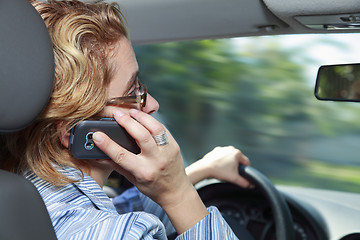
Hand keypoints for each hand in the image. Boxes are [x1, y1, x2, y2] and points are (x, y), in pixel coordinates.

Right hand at [92, 109, 207, 232]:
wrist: (176, 192)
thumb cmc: (153, 187)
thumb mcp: (133, 180)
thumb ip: (117, 166)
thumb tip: (99, 156)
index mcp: (144, 172)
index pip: (122, 156)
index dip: (108, 144)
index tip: (97, 135)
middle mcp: (157, 160)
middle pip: (141, 136)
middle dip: (127, 122)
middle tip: (117, 114)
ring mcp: (168, 152)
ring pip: (155, 128)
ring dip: (142, 117)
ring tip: (131, 112)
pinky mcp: (174, 145)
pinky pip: (163, 129)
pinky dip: (152, 121)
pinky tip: (143, 118)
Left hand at [186, 146, 250, 187]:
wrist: (205, 168)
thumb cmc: (219, 172)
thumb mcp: (234, 178)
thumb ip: (244, 182)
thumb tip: (251, 185)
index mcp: (237, 153)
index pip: (246, 162)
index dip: (245, 170)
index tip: (240, 174)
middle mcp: (231, 149)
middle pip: (238, 160)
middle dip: (236, 166)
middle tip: (231, 173)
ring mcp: (223, 149)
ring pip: (230, 158)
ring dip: (229, 163)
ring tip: (224, 170)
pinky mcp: (216, 151)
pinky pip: (222, 157)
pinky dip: (221, 161)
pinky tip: (219, 167)